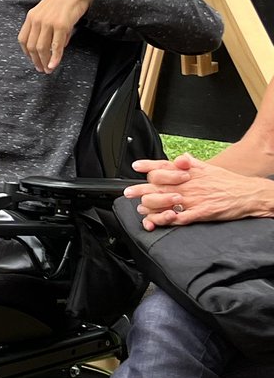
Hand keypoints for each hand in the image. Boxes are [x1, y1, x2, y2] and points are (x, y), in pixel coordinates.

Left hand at [18, 0, 94, 72]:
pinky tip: (54, 65)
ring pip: (42, 48)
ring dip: (44, 61)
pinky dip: (54, 58)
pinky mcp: (61, 25)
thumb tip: (55, 49)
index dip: (27, 52)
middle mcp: (37, 20)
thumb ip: (49, 30)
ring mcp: (48, 22)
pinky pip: (56, 46)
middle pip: (31, 46)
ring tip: (48, 69)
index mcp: (31, 16)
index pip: (23, 39)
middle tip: (41, 69)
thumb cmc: (64, 1)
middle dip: (36, 60)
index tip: (33, 60)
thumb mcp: (50, 14)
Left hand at [124, 153, 273, 229]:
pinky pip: (181, 217)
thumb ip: (190, 163)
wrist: (249, 194)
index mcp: (188, 172)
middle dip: (141, 190)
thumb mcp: (207, 168)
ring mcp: (194, 198)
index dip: (148, 165)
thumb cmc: (228, 182)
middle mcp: (188, 184)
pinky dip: (168, 219)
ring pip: (165, 202)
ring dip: (151, 207)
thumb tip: (180, 157)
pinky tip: (159, 221)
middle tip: (128, 193)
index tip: (136, 166)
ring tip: (142, 210)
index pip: (164, 166)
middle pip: (158, 185)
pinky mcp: (201, 212)